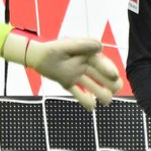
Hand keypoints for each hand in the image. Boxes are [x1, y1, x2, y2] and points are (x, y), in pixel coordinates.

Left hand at [2, 31, 122, 110]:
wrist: (37, 56)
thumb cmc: (53, 48)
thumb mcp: (68, 44)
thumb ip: (83, 45)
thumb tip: (101, 47)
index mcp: (88, 54)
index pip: (103, 64)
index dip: (109, 70)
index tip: (114, 76)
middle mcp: (85, 66)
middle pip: (103, 77)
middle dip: (111, 84)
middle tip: (113, 91)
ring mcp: (78, 76)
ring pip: (94, 87)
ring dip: (102, 94)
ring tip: (105, 101)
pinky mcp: (69, 84)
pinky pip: (80, 94)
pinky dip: (86, 101)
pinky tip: (91, 106)